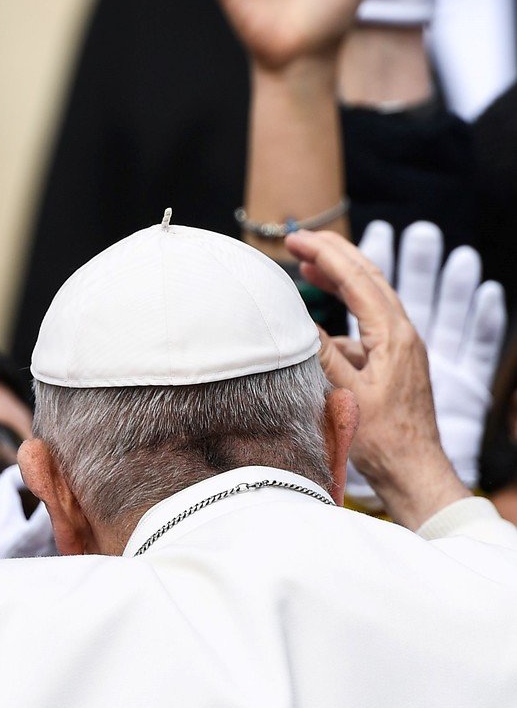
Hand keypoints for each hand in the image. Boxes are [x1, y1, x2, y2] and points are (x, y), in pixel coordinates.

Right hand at [286, 228, 468, 527]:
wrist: (413, 470)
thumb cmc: (380, 439)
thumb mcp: (343, 394)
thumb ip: (320, 353)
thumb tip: (294, 319)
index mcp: (393, 337)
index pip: (357, 280)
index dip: (325, 254)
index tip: (296, 240)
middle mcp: (403, 334)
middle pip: (370, 277)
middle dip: (334, 252)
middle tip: (300, 238)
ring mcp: (401, 346)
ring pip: (371, 296)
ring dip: (341, 275)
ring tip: (309, 265)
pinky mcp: (395, 360)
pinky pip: (369, 320)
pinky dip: (345, 306)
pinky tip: (322, 316)